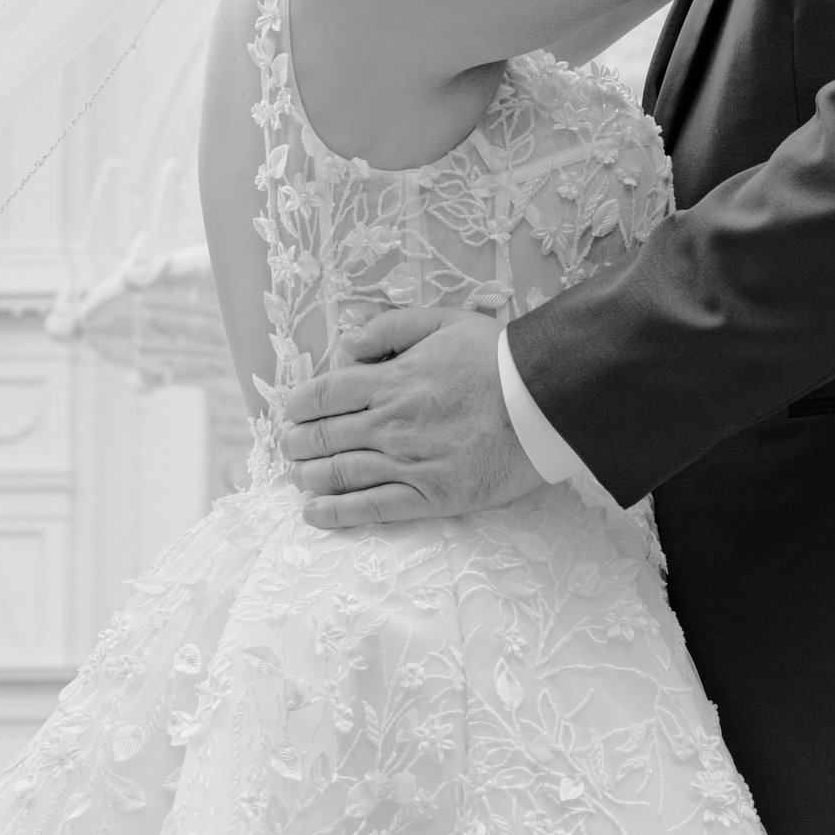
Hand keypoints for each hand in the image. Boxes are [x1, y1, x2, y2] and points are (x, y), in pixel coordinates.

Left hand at [278, 307, 540, 528]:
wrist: (545, 401)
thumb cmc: (498, 359)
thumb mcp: (444, 321)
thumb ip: (390, 328)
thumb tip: (348, 345)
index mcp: (390, 380)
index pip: (326, 394)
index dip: (300, 405)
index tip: (292, 413)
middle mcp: (390, 423)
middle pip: (324, 437)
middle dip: (298, 443)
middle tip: (289, 447)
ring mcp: (407, 462)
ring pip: (340, 473)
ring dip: (310, 476)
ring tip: (300, 477)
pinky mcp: (429, 495)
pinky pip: (371, 507)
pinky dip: (336, 512)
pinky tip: (314, 513)